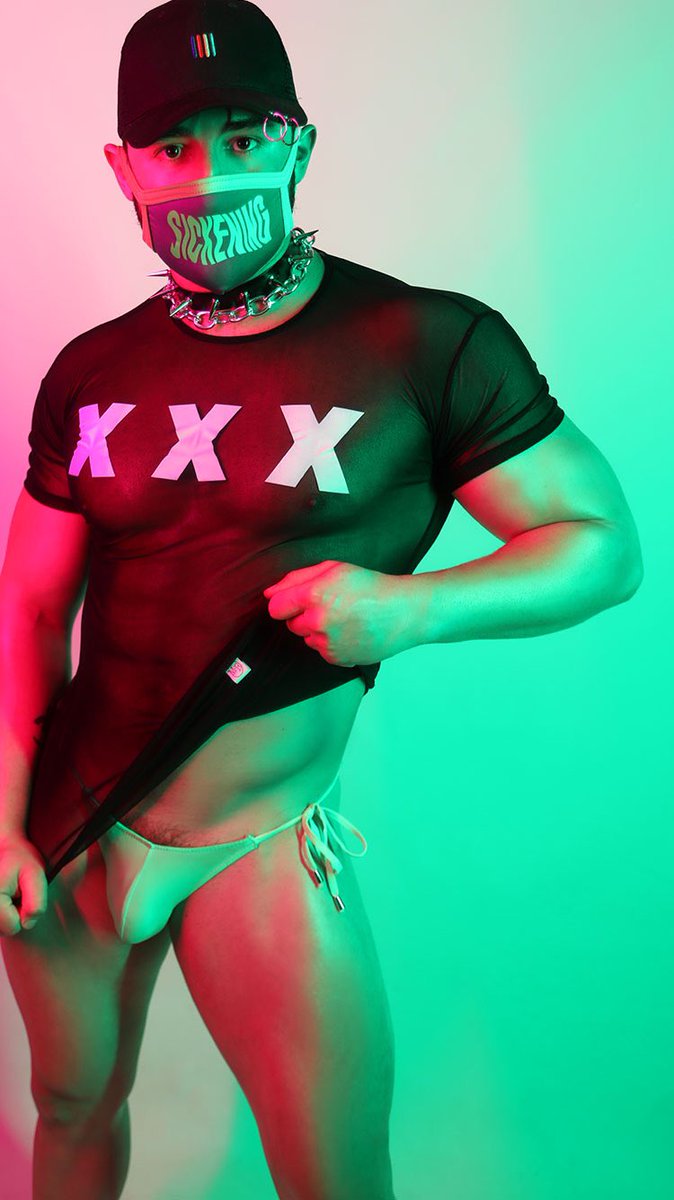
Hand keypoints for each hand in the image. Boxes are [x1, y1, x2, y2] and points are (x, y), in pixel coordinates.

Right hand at [0, 831, 47, 936]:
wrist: (5, 847)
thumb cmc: (21, 859)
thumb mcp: (36, 875)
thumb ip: (36, 902)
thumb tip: (28, 924)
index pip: (12, 926)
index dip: (23, 912)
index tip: (22, 892)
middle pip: (3, 930)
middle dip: (14, 915)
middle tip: (16, 893)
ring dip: (6, 915)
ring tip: (9, 894)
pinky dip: (1, 914)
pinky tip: (3, 899)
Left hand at [263, 560, 413, 667]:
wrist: (403, 612)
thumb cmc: (372, 586)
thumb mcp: (334, 569)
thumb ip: (296, 579)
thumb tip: (269, 593)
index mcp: (314, 595)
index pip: (275, 608)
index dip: (284, 603)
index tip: (296, 601)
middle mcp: (317, 622)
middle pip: (290, 625)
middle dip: (304, 616)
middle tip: (331, 605)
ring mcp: (327, 643)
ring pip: (307, 639)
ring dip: (318, 630)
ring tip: (345, 618)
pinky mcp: (337, 659)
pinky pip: (322, 652)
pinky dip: (331, 644)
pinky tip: (350, 632)